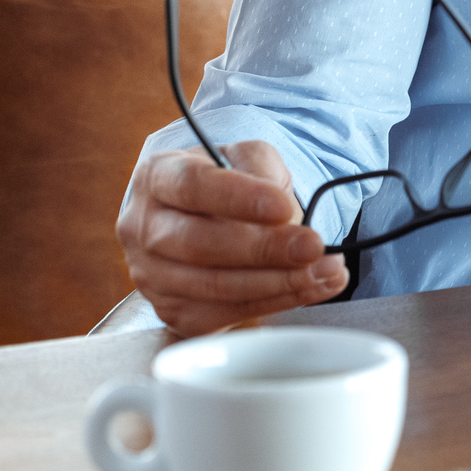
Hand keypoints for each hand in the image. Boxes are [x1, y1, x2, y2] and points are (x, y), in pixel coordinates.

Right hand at [117, 140, 345, 335]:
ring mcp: (152, 275)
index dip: (238, 198)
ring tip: (326, 270)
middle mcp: (143, 228)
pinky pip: (225, 313)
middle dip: (265, 249)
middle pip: (200, 244)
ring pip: (215, 286)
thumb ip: (261, 167)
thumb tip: (280, 208)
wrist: (207, 218)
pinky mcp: (173, 310)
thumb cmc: (229, 184)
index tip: (283, 208)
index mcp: (158, 177)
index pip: (192, 186)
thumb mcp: (246, 157)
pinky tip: (313, 287)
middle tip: (313, 246)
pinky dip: (276, 302)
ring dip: (279, 282)